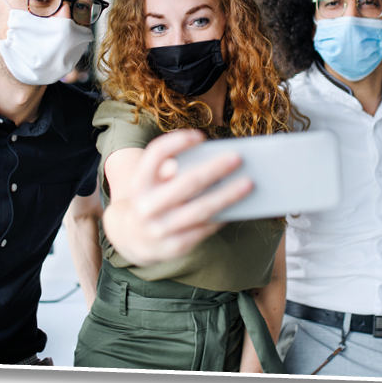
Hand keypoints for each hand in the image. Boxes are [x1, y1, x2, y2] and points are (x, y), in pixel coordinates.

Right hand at [103, 129, 252, 266]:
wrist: (133, 238)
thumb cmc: (153, 198)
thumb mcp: (151, 182)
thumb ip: (170, 167)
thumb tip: (209, 159)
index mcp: (139, 182)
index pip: (156, 154)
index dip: (177, 142)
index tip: (200, 136)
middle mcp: (146, 206)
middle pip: (187, 183)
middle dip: (215, 169)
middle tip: (237, 158)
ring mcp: (159, 229)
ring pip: (201, 209)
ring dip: (228, 195)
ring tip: (248, 183)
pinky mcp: (174, 246)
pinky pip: (205, 229)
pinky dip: (222, 216)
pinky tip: (238, 205)